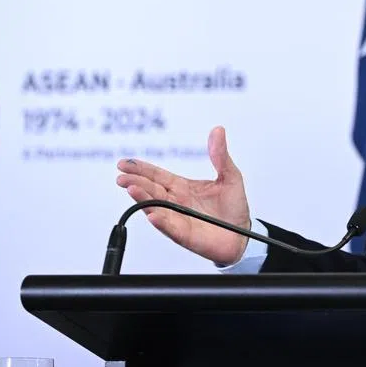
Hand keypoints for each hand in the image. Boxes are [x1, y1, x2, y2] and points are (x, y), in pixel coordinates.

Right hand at [115, 125, 251, 265]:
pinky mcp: (185, 235)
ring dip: (142, 199)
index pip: (157, 175)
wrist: (243, 235)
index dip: (141, 169)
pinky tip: (153, 215)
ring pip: (155, 207)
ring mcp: (178, 219)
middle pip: (151, 189)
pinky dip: (161, 221)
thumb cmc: (234, 208)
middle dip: (135, 182)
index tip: (124, 163)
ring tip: (131, 189)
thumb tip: (218, 131)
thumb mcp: (230, 176)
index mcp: (183, 187)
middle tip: (122, 176)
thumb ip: (220, 155)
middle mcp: (176, 202)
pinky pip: (170, 228)